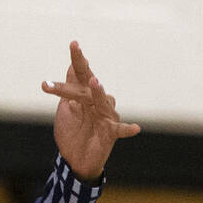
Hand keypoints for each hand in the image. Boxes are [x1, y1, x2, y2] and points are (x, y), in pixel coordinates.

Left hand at [42, 41, 139, 180]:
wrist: (73, 159)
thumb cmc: (71, 132)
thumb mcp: (66, 108)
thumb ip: (71, 88)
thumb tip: (72, 65)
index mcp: (84, 95)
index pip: (80, 74)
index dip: (78, 59)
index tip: (73, 43)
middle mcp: (96, 102)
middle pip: (89, 83)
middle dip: (83, 68)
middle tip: (75, 53)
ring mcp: (105, 116)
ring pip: (103, 101)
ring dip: (99, 93)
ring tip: (94, 83)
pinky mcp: (111, 132)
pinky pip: (121, 130)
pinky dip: (128, 129)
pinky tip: (136, 127)